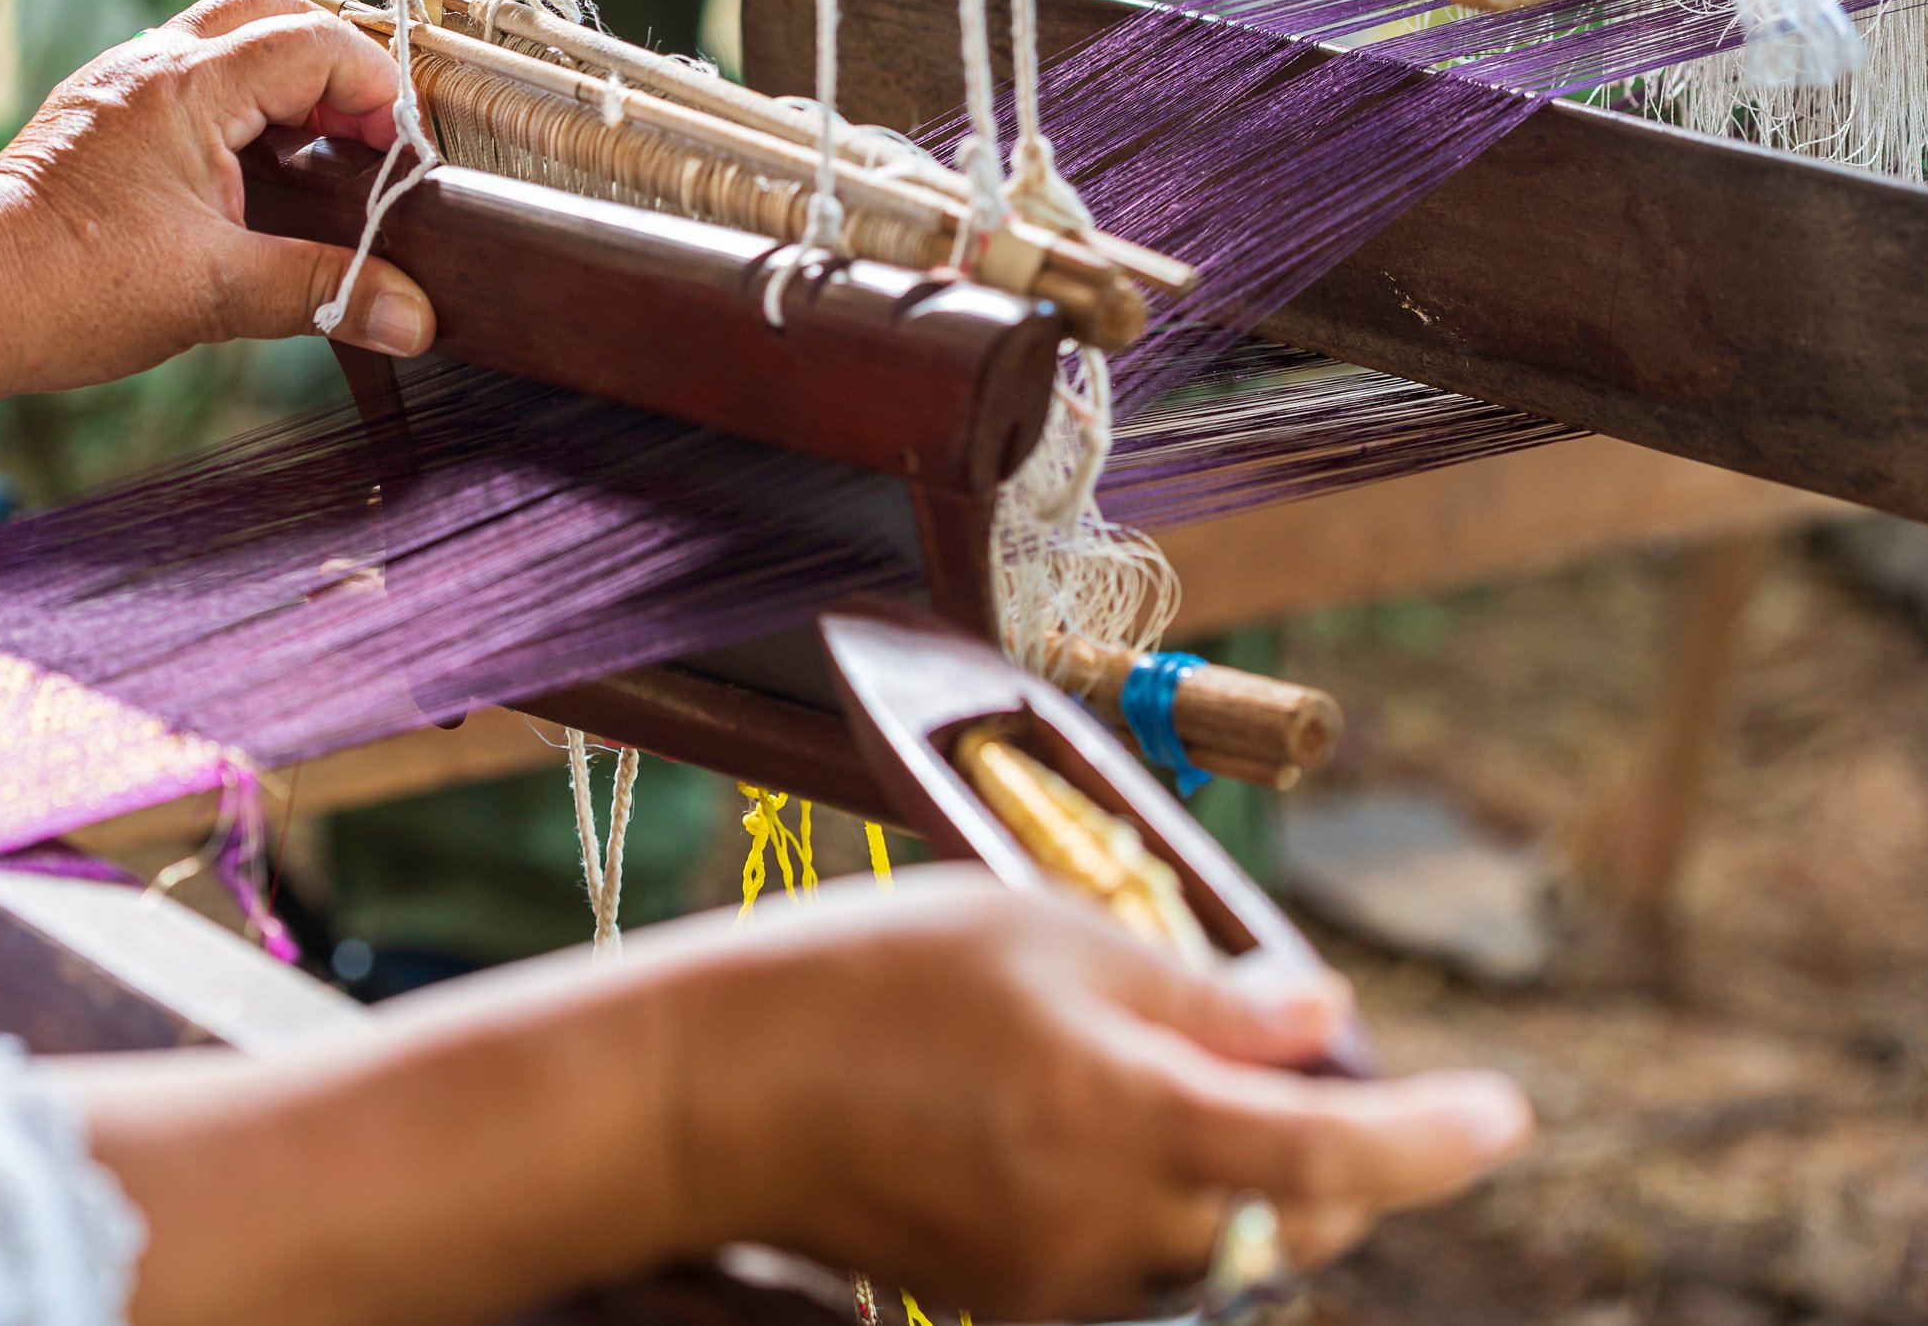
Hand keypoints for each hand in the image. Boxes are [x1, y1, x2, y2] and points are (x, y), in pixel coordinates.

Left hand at [0, 0, 433, 403]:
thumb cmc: (64, 285)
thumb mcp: (214, 295)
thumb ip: (326, 292)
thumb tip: (414, 317)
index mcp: (187, 87)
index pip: (316, 42)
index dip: (376, 90)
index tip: (397, 158)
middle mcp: (155, 64)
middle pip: (276, 13)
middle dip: (340, 67)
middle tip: (365, 140)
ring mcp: (126, 84)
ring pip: (234, 38)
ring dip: (292, 81)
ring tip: (323, 155)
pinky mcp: (108, 115)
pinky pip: (197, 77)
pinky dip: (247, 105)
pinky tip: (260, 176)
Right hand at [666, 870, 1531, 1319]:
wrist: (714, 1093)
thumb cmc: (869, 979)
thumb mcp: (1040, 935)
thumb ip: (1196, 992)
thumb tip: (1320, 1022)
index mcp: (1123, 1117)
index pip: (1329, 1157)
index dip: (1434, 1141)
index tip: (1510, 1114)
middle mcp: (1107, 1227)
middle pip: (1295, 1227)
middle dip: (1345, 1159)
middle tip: (1316, 1063)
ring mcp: (1057, 1284)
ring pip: (1224, 1255)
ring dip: (1257, 1186)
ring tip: (1206, 1082)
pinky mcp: (1009, 1306)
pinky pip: (1142, 1271)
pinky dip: (1174, 1209)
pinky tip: (1120, 1127)